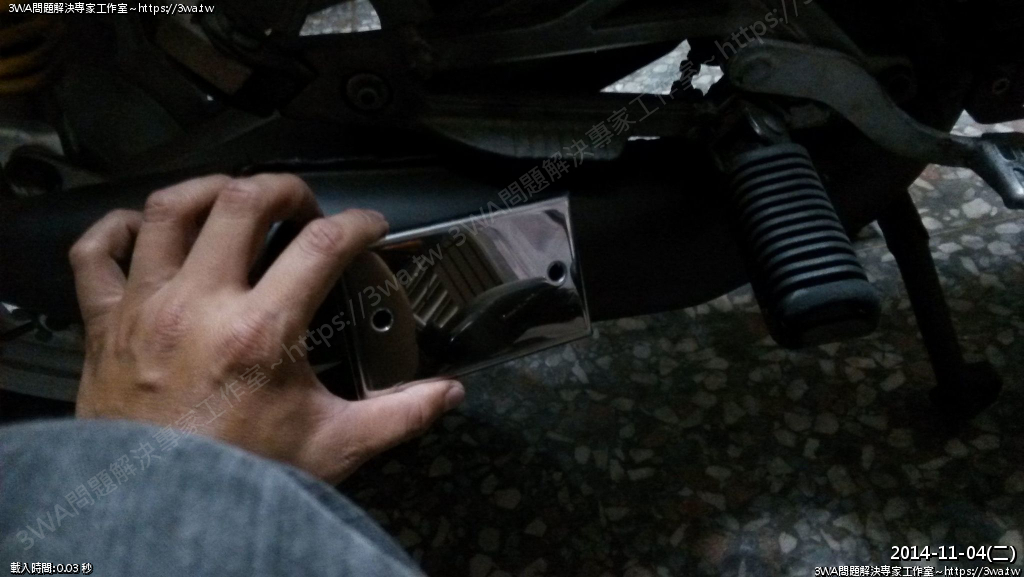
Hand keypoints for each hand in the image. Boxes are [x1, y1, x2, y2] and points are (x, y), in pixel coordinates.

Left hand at [69, 174, 464, 482]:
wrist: (159, 514)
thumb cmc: (242, 477)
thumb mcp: (333, 446)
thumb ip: (400, 415)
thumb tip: (449, 393)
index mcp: (260, 332)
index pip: (322, 245)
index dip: (358, 223)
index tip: (369, 227)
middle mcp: (199, 305)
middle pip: (242, 202)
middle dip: (284, 189)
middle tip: (304, 207)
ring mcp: (144, 307)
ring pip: (168, 210)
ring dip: (207, 189)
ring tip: (234, 196)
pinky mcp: (103, 323)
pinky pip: (94, 252)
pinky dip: (115, 228)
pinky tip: (144, 228)